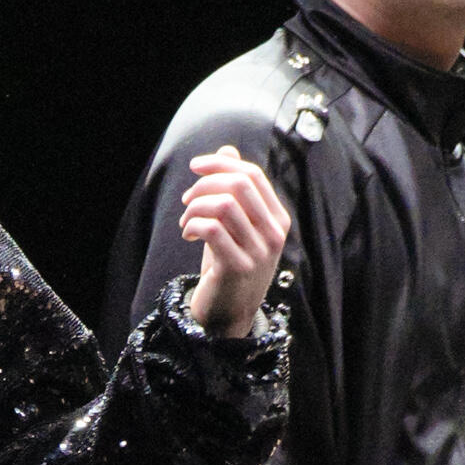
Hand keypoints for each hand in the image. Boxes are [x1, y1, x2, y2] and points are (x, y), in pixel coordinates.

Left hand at [180, 145, 291, 338]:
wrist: (228, 314)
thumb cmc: (228, 265)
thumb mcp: (234, 226)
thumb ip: (234, 190)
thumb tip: (227, 150)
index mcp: (278, 218)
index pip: (253, 174)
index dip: (221, 164)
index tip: (195, 167)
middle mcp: (274, 233)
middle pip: (239, 184)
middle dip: (205, 184)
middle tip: (187, 200)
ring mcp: (258, 252)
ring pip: (223, 205)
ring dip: (195, 207)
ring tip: (186, 222)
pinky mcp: (237, 268)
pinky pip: (212, 230)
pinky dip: (193, 226)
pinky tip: (188, 235)